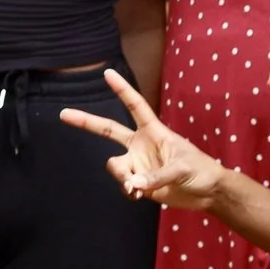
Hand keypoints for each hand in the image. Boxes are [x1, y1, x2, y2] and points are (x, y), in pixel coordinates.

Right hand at [61, 68, 230, 210]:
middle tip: (63, 114)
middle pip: (108, 130)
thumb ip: (156, 176)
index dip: (122, 89)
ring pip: (114, 166)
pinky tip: (139, 196)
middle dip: (86, 122)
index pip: (135, 105)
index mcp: (153, 131)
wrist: (207, 192)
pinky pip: (123, 186)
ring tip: (135, 187)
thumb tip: (133, 185)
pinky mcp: (139, 183)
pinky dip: (128, 191)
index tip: (107, 73)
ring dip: (121, 177)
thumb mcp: (182, 168)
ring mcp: (138, 164)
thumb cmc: (200, 170)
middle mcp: (140, 145)